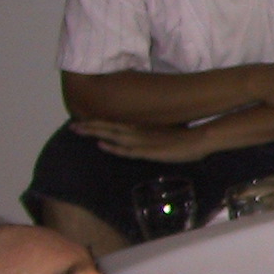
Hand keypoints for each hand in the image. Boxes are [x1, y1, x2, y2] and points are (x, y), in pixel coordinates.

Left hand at [69, 118, 214, 162]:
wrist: (200, 139)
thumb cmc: (186, 138)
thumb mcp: (164, 135)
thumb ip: (152, 136)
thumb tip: (145, 138)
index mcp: (142, 128)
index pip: (115, 124)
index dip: (99, 123)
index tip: (83, 122)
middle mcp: (138, 131)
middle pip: (109, 127)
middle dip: (90, 126)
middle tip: (72, 127)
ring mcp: (142, 141)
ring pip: (113, 135)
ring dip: (95, 132)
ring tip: (78, 131)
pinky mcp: (149, 151)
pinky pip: (127, 149)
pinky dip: (113, 147)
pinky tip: (102, 145)